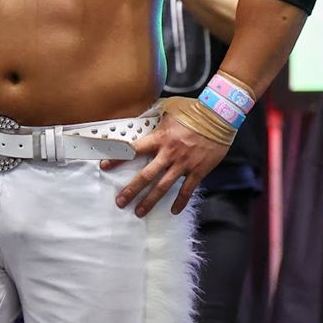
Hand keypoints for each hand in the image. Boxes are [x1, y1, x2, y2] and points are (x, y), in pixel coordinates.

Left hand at [101, 114, 227, 216]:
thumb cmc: (193, 111)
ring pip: (163, 187)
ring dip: (150, 201)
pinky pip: (187, 190)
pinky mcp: (198, 171)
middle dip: (131, 190)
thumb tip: (143, 119)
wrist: (218, 117)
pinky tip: (173, 211)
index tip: (104, 165)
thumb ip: (156, 120)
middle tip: (120, 201)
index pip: (134, 149)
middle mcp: (169, 153)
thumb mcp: (169, 110)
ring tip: (139, 212)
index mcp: (160, 138)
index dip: (117, 157)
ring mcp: (183, 164)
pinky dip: (180, 202)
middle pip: (146, 175)